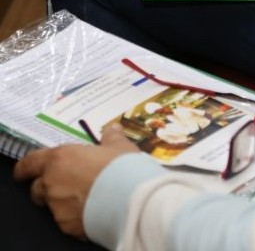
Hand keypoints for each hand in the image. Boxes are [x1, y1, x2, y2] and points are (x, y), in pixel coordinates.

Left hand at [13, 124, 137, 238]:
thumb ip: (112, 138)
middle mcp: (52, 183)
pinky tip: (93, 211)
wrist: (130, 198)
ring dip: (62, 201)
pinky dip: (75, 216)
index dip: (25, 168)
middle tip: (66, 183)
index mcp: (60, 159)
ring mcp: (57, 207)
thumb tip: (113, 128)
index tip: (23, 172)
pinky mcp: (67, 226)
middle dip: (47, 186)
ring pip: (52, 205)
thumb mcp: (120, 147)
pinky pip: (66, 220)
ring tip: (85, 198)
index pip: (29, 163)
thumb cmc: (121, 166)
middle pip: (38, 187)